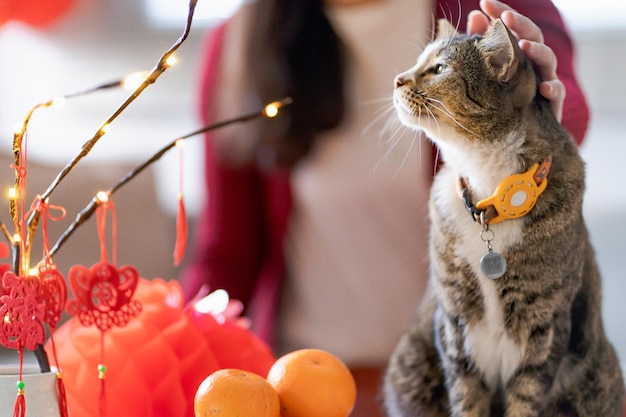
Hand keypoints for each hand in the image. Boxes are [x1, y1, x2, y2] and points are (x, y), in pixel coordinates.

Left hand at [467, 0, 564, 120]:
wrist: (510, 139)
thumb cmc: (496, 102)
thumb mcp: (484, 75)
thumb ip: (480, 47)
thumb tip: (473, 16)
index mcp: (516, 53)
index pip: (511, 27)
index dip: (500, 13)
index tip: (484, 4)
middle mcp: (533, 63)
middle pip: (531, 37)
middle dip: (519, 25)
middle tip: (505, 18)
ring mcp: (544, 81)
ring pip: (547, 60)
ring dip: (536, 50)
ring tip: (523, 46)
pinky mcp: (551, 105)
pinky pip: (556, 93)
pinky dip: (552, 87)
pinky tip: (543, 87)